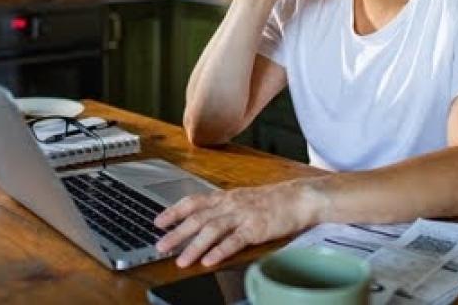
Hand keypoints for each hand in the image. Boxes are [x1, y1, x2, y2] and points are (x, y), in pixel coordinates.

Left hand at [154, 181, 320, 266]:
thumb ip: (224, 208)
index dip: (174, 211)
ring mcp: (244, 215)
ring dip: (194, 245)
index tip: (158, 222)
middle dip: (177, 233)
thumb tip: (202, 220)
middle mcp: (232, 204)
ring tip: (182, 260)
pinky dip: (220, 250)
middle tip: (161, 246)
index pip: (194, 201)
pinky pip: (236, 240)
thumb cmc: (273, 201)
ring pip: (213, 229)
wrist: (300, 198)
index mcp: (227, 197)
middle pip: (199, 218)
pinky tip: (209, 260)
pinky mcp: (257, 227)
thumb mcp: (243, 200)